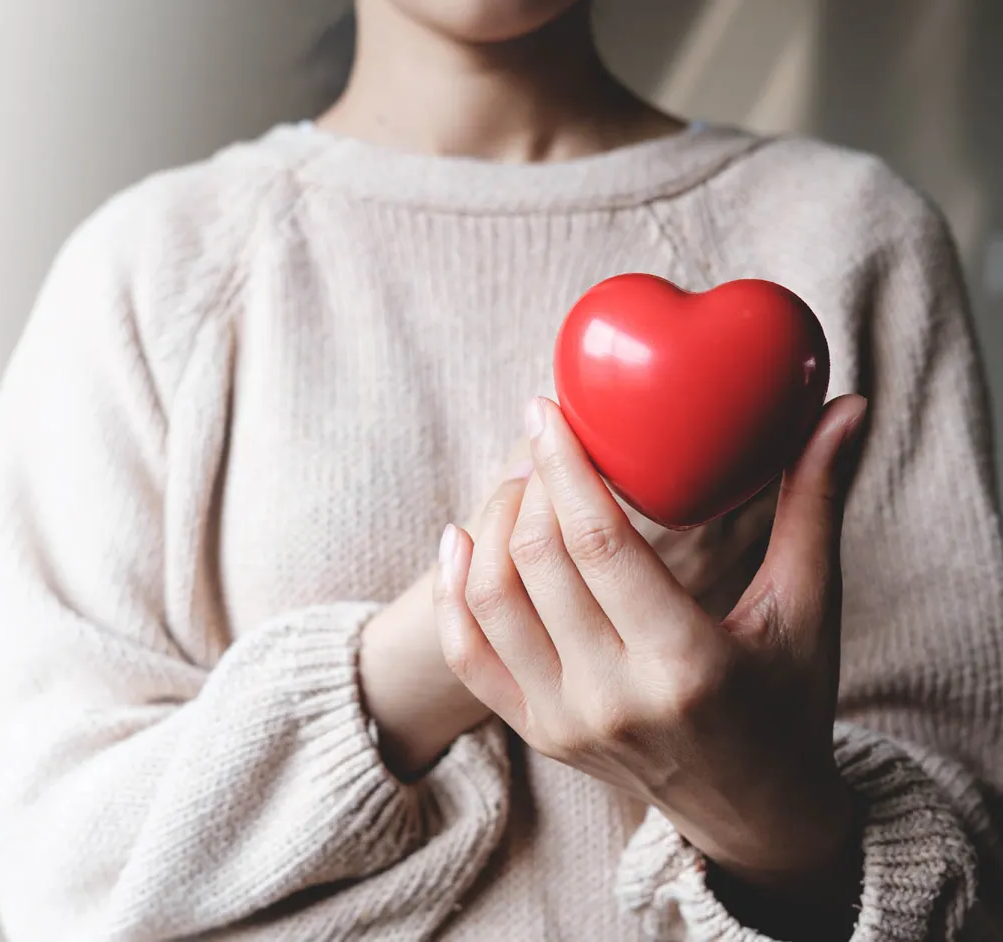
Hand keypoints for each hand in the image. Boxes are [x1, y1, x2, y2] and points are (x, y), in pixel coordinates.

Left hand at [434, 395, 867, 908]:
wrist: (752, 812)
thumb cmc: (788, 701)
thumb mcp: (810, 608)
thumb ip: (815, 504)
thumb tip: (847, 408)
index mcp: (685, 663)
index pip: (599, 544)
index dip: (565, 467)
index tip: (547, 409)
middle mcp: (612, 697)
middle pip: (537, 561)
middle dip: (531, 484)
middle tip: (542, 440)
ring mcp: (564, 721)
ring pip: (489, 599)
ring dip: (492, 524)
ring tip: (518, 484)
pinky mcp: (535, 733)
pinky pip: (467, 653)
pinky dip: (455, 589)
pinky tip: (463, 538)